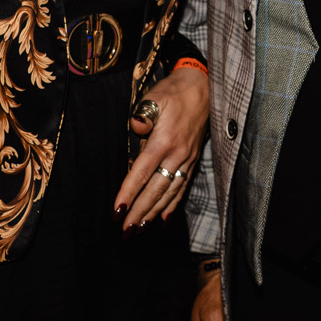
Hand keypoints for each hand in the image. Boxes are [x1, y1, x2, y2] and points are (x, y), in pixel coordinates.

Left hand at [114, 63, 207, 229]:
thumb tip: (137, 127)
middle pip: (155, 190)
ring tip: (140, 230)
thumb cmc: (174, 92)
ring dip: (154, 214)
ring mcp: (187, 160)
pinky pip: (182, 188)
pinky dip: (172, 206)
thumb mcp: (155, 96)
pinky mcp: (193, 161)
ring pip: (169, 193)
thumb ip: (144, 113)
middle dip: (139, 213)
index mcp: (164, 141)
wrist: (203, 88)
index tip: (117, 211)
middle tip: (125, 231)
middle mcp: (177, 155)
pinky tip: (163, 220)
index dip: (128, 193)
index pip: (141, 173)